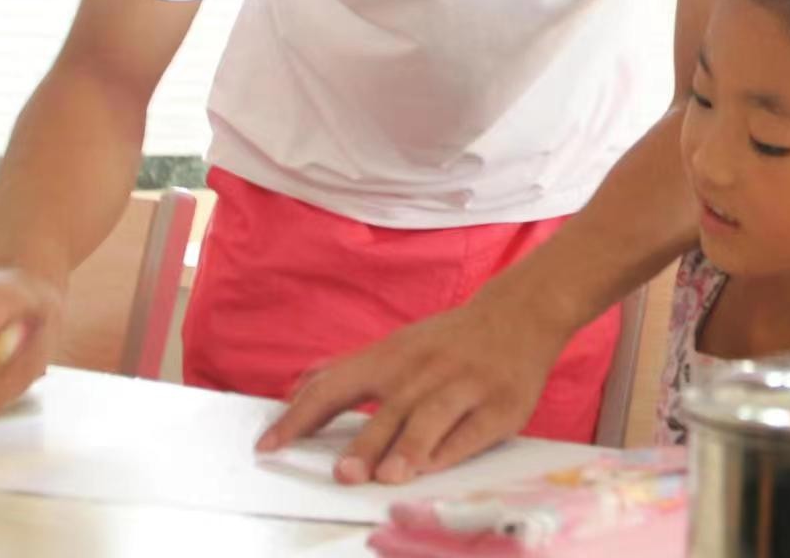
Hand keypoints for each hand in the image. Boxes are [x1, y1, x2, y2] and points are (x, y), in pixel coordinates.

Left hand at [257, 287, 568, 485]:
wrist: (519, 314)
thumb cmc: (450, 340)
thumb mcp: (397, 345)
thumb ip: (349, 368)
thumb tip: (299, 384)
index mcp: (392, 357)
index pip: (337, 385)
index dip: (302, 416)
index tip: (270, 445)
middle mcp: (424, 370)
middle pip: (389, 407)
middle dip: (365, 441)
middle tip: (342, 473)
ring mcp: (464, 386)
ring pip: (432, 417)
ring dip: (409, 446)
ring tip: (388, 476)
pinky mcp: (500, 405)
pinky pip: (474, 430)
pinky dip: (452, 448)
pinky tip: (434, 467)